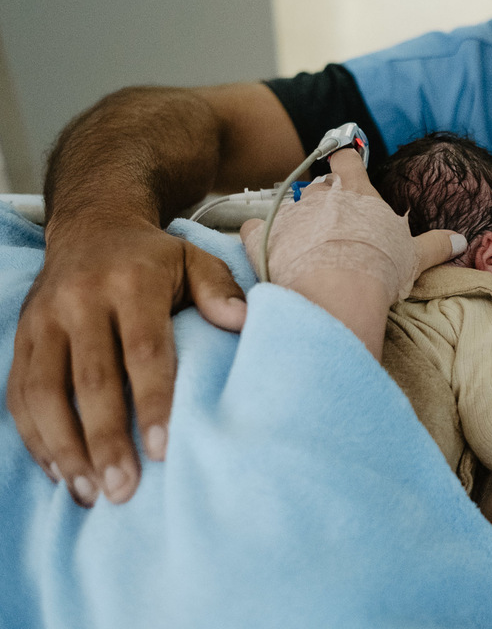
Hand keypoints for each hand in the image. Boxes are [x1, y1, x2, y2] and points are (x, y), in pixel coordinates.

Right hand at [8, 221, 246, 506]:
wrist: (92, 226)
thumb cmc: (156, 258)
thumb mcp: (196, 259)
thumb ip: (220, 289)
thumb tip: (242, 321)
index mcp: (131, 283)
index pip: (143, 350)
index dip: (152, 401)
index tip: (163, 450)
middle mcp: (80, 301)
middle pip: (91, 380)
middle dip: (105, 439)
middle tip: (124, 489)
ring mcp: (43, 320)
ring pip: (45, 392)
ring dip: (65, 448)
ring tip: (89, 492)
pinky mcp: (20, 337)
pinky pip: (18, 393)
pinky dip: (36, 437)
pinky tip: (59, 472)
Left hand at [240, 149, 465, 298]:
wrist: (337, 291)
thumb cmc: (380, 268)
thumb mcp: (415, 256)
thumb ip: (437, 245)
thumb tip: (462, 241)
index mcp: (359, 193)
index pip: (348, 159)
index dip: (347, 161)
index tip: (347, 167)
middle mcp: (322, 195)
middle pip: (318, 184)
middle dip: (324, 199)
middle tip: (334, 223)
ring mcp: (291, 213)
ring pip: (288, 203)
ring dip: (295, 219)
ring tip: (304, 242)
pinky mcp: (264, 236)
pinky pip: (252, 227)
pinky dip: (257, 235)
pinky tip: (266, 248)